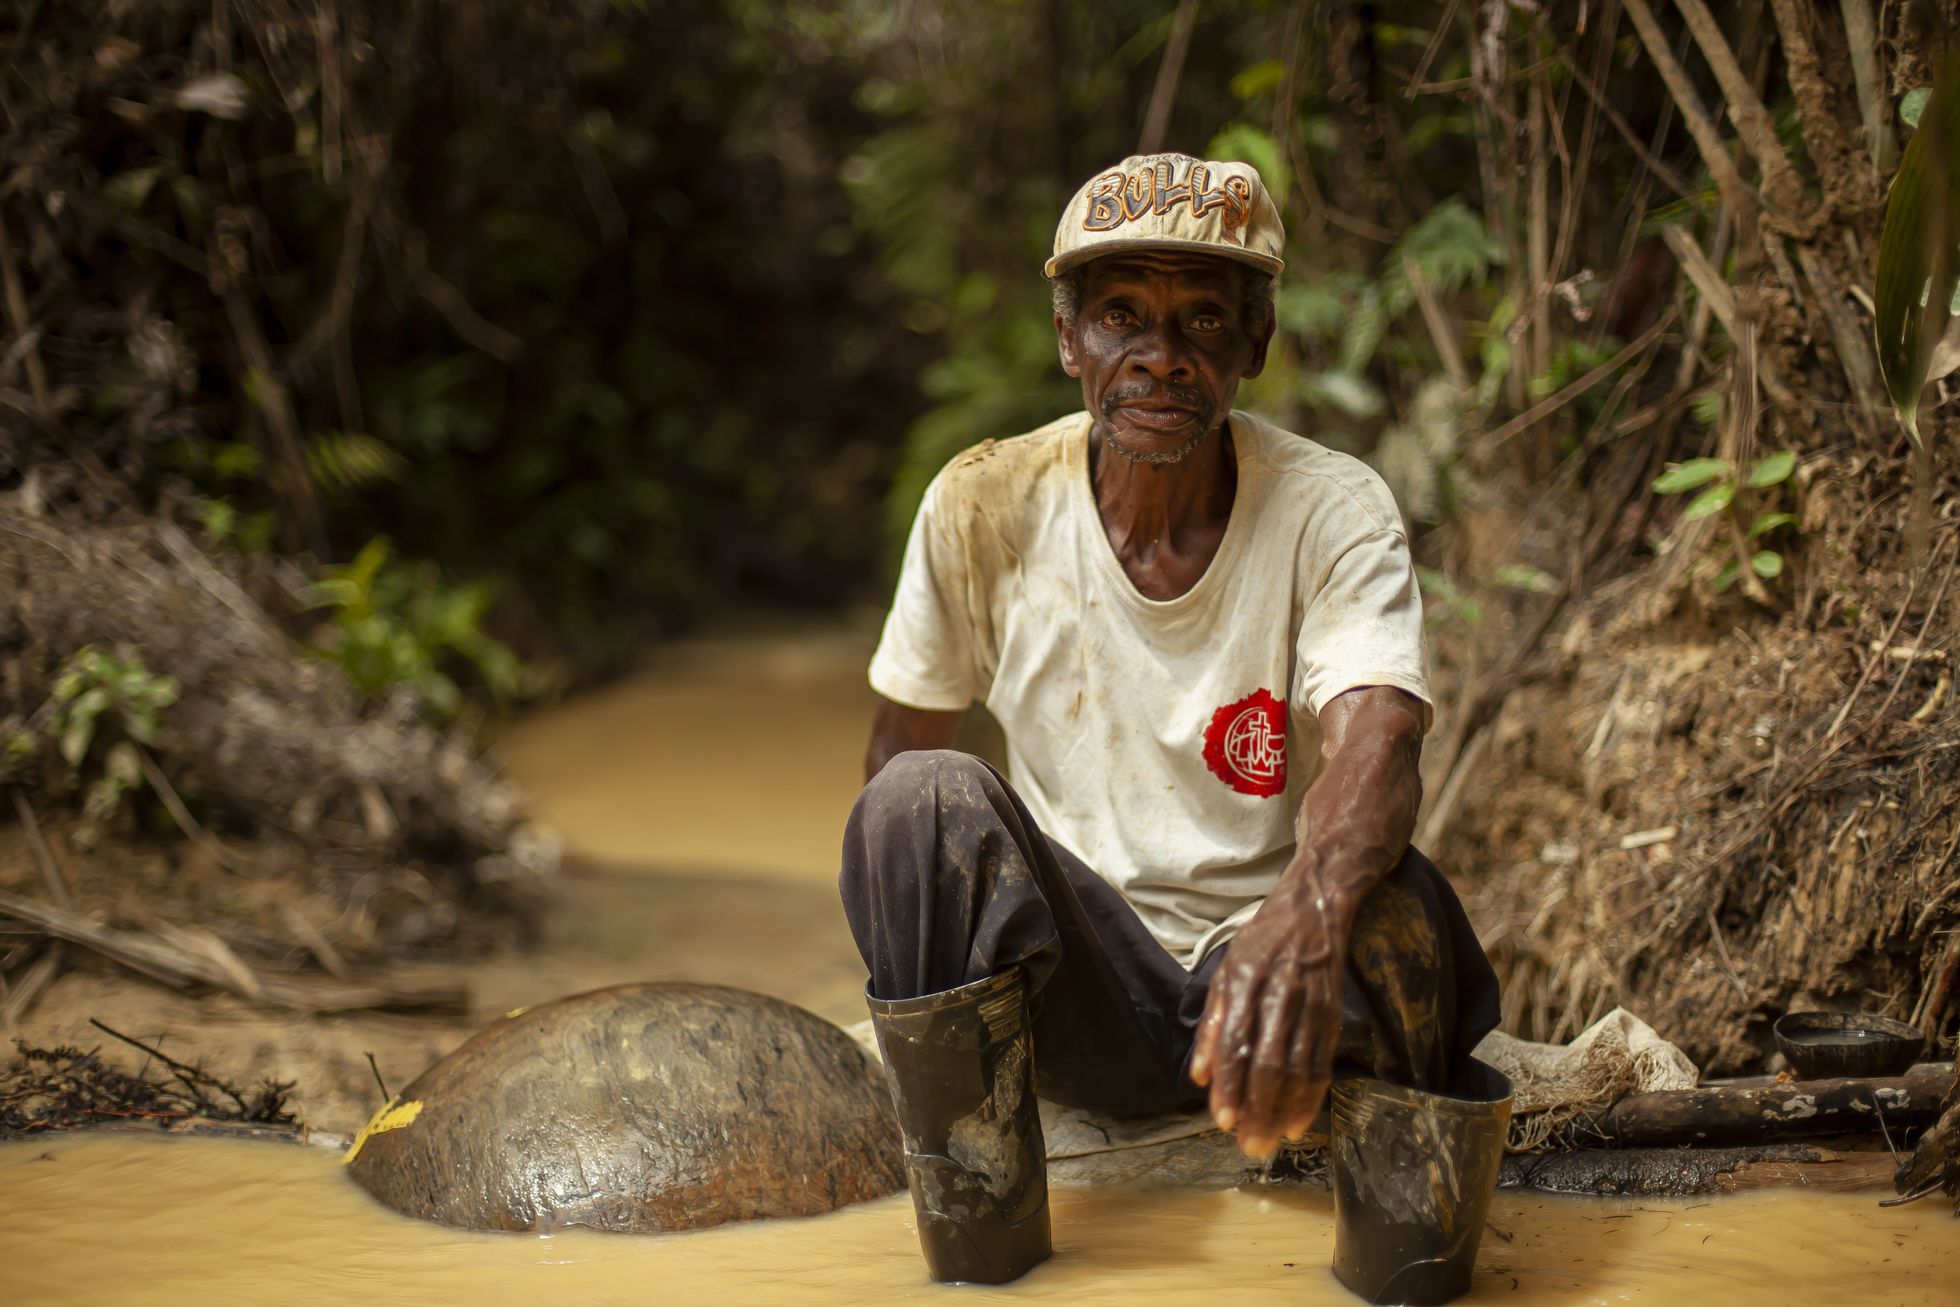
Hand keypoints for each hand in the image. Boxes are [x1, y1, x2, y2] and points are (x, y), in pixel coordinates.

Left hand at [1188, 870, 1354, 1158]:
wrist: (1314, 909)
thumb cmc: (1262, 942)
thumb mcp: (1226, 971)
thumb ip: (1212, 1024)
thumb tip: (1200, 1076)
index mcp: (1247, 983)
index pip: (1237, 1043)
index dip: (1230, 1084)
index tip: (1221, 1120)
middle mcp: (1280, 996)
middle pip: (1269, 1063)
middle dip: (1258, 1109)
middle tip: (1248, 1146)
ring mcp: (1311, 1007)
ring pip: (1298, 1070)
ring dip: (1284, 1111)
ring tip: (1269, 1142)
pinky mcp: (1332, 1016)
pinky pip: (1322, 1064)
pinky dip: (1311, 1097)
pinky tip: (1298, 1121)